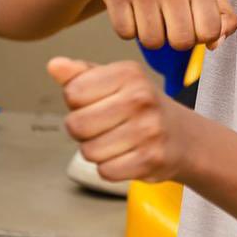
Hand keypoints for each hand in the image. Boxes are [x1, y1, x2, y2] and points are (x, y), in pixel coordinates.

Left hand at [49, 57, 191, 182]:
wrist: (183, 136)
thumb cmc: (140, 105)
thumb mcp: (115, 81)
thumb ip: (81, 74)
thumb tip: (53, 65)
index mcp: (128, 73)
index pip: (73, 92)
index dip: (77, 102)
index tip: (96, 103)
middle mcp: (141, 98)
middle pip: (76, 125)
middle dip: (82, 130)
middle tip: (103, 126)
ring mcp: (148, 129)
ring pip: (89, 151)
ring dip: (96, 151)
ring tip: (116, 140)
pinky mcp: (151, 159)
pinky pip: (106, 171)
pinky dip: (110, 168)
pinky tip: (126, 156)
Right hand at [97, 0, 236, 50]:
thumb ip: (223, 13)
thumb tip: (215, 44)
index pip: (209, 32)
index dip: (204, 36)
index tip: (196, 24)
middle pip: (180, 42)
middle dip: (178, 39)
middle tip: (174, 22)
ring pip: (151, 42)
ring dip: (154, 35)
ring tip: (155, 15)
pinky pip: (126, 33)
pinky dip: (130, 29)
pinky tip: (136, 11)